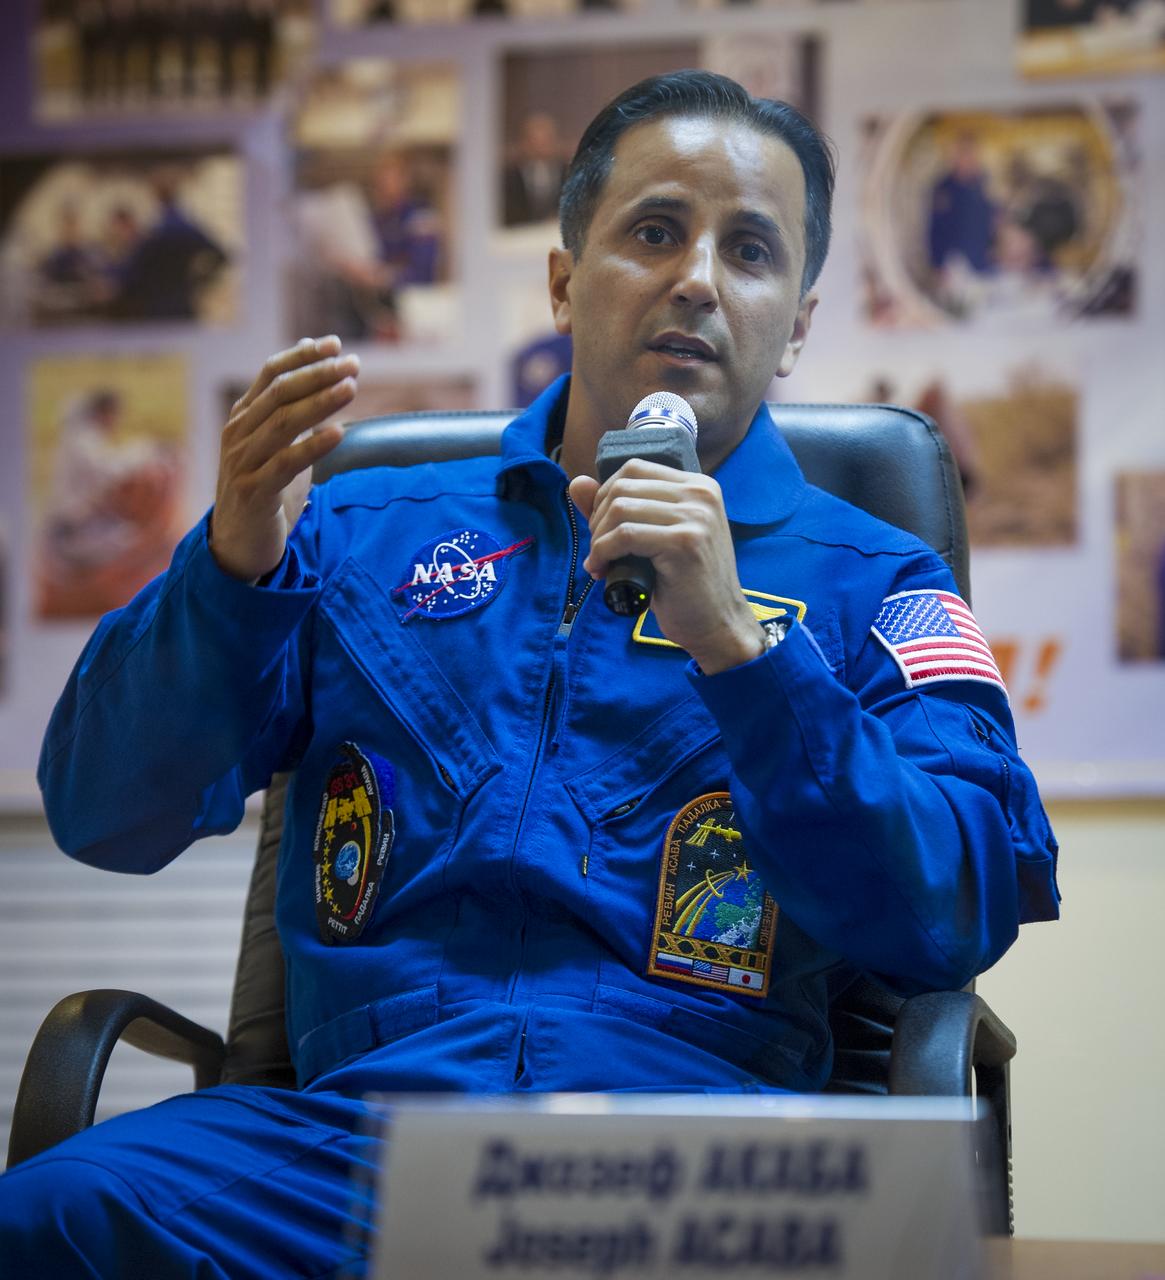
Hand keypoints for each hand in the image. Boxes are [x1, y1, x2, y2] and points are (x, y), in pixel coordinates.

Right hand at [210, 336, 357, 580]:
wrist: (239, 544)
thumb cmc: (265, 491)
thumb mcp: (278, 446)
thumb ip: (293, 409)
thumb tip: (313, 364)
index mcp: (243, 418)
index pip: (271, 375)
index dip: (303, 357)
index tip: (336, 344)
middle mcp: (238, 435)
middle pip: (279, 393)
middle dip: (319, 375)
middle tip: (353, 365)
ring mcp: (242, 462)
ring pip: (282, 423)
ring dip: (320, 402)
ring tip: (351, 388)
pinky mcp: (253, 492)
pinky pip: (284, 464)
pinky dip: (312, 447)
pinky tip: (338, 434)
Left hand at [569, 460, 764, 674]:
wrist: (718, 624)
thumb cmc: (684, 586)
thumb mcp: (651, 540)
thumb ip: (618, 509)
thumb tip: (577, 482)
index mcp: (698, 487)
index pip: (634, 468)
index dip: (605, 496)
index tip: (601, 529)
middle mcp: (700, 494)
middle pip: (623, 486)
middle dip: (597, 518)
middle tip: (599, 550)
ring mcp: (695, 517)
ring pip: (620, 508)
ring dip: (598, 538)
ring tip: (601, 562)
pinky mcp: (683, 543)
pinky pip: (624, 535)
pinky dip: (603, 552)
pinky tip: (602, 569)